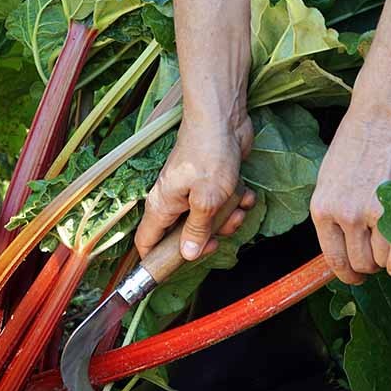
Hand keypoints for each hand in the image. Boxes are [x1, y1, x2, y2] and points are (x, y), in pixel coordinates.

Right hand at [136, 114, 256, 260]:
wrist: (224, 118)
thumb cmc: (210, 155)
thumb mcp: (206, 200)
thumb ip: (196, 230)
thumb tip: (186, 255)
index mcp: (162, 205)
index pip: (146, 242)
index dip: (156, 262)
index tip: (175, 272)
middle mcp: (173, 200)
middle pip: (183, 237)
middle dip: (207, 239)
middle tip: (221, 235)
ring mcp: (192, 191)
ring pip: (208, 222)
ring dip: (228, 220)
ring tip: (237, 206)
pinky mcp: (212, 183)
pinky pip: (222, 205)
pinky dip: (235, 202)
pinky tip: (244, 192)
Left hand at [310, 101, 390, 284]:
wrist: (385, 113)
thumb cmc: (359, 139)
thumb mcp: (332, 178)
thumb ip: (337, 212)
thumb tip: (347, 244)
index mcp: (322, 208)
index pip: (333, 260)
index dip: (348, 273)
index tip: (357, 274)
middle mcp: (344, 215)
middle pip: (360, 265)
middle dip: (371, 264)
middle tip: (381, 251)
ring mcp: (373, 215)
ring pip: (381, 262)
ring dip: (390, 256)